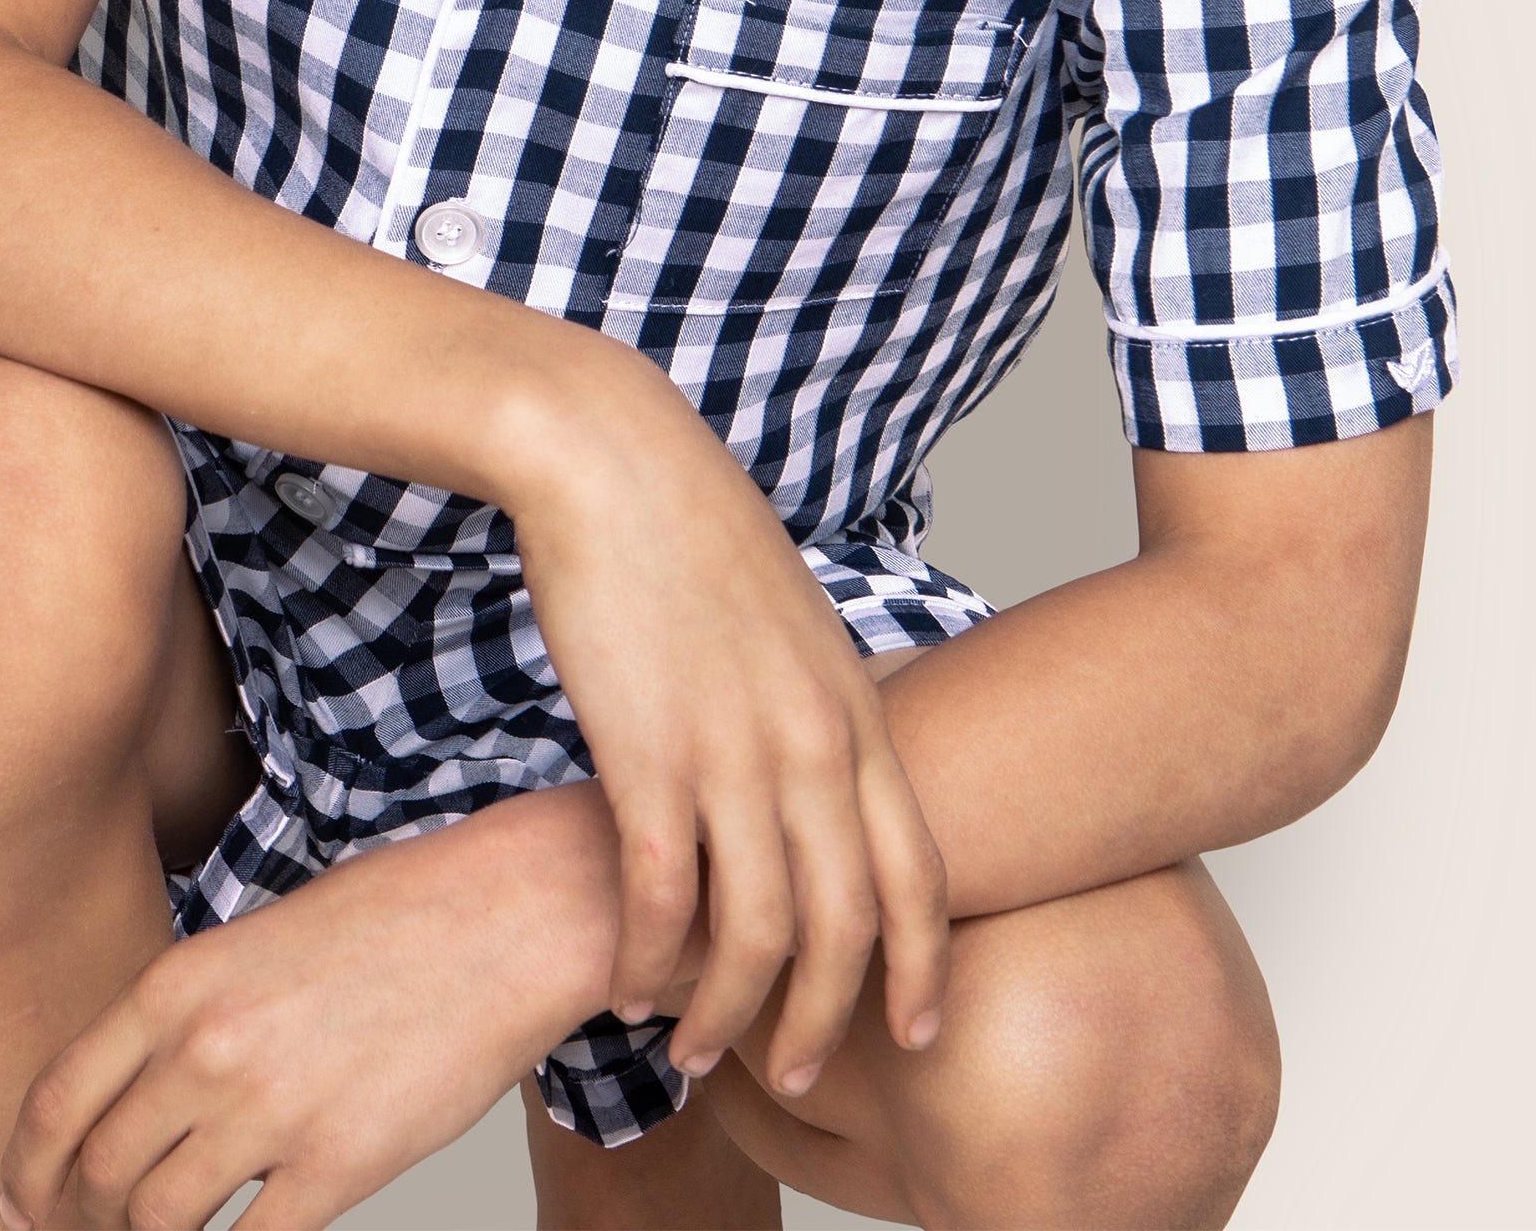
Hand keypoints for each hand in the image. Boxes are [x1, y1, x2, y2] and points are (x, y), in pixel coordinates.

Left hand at [0, 786, 618, 1230]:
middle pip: (95, 1178)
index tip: (20, 1209)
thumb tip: (129, 1100)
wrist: (504, 916)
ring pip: (157, 1225)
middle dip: (81, 1224)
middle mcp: (207, 1048)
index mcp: (180, 983)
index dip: (23, 1175)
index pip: (55, 1104)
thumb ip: (188, 1016)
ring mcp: (270, 1110)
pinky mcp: (337, 1164)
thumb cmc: (394, 918)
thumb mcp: (257, 941)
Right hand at [495, 352, 948, 1098]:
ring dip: (727, 1011)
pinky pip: (662, 897)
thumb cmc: (691, 528)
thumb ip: (819, 701)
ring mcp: (732, 751)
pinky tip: (629, 983)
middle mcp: (812, 742)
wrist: (612, 459)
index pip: (921, 872)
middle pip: (847, 925)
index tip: (918, 1033)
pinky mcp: (646, 753)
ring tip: (696, 1049)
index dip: (924, 967)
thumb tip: (823, 767)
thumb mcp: (794, 618)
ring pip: (754, 932)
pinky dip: (650, 958)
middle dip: (824, 1020)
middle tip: (791, 1076)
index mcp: (856, 709)